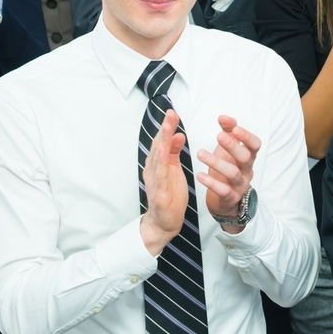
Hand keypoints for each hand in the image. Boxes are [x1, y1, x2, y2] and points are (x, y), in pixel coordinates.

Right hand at [139, 108, 189, 254]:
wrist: (164, 221)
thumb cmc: (169, 194)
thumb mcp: (174, 170)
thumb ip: (174, 152)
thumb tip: (179, 134)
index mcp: (158, 164)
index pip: (162, 141)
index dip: (167, 126)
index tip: (172, 112)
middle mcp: (153, 169)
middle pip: (158, 145)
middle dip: (165, 128)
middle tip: (171, 113)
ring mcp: (154, 180)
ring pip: (158, 157)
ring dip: (162, 141)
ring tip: (168, 126)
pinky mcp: (159, 192)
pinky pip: (160, 175)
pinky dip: (161, 161)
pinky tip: (164, 151)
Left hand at [195, 114, 260, 230]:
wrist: (227, 199)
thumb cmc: (228, 168)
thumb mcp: (228, 149)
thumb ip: (228, 132)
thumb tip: (224, 117)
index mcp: (248, 156)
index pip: (255, 145)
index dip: (247, 137)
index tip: (234, 129)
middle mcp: (247, 170)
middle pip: (246, 157)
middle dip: (233, 146)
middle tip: (218, 136)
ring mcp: (240, 184)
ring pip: (233, 173)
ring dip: (217, 162)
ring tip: (200, 154)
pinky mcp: (231, 197)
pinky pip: (223, 190)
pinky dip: (211, 183)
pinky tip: (200, 175)